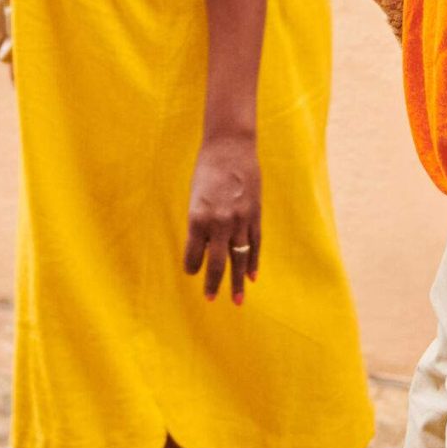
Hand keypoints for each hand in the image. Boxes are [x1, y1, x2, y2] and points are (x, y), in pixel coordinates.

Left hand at [183, 131, 260, 304]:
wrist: (230, 147)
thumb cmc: (206, 170)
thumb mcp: (195, 197)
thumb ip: (199, 223)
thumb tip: (203, 248)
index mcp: (197, 217)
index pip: (193, 255)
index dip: (191, 267)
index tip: (191, 272)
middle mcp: (219, 222)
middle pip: (217, 263)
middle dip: (214, 283)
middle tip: (211, 299)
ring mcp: (240, 220)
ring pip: (239, 258)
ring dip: (237, 281)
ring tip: (237, 300)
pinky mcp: (255, 214)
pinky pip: (255, 244)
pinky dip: (253, 262)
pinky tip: (252, 277)